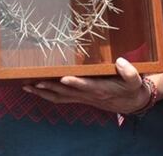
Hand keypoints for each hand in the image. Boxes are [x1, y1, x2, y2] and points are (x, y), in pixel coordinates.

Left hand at [22, 57, 150, 114]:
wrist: (131, 102)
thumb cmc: (131, 88)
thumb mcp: (135, 80)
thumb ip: (129, 72)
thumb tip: (121, 61)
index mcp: (101, 89)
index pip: (86, 86)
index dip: (75, 83)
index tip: (63, 78)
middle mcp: (89, 95)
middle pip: (66, 93)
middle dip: (50, 88)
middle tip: (35, 82)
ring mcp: (83, 97)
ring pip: (60, 97)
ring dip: (43, 93)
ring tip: (27, 87)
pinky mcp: (80, 97)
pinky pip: (61, 98)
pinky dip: (48, 95)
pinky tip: (37, 90)